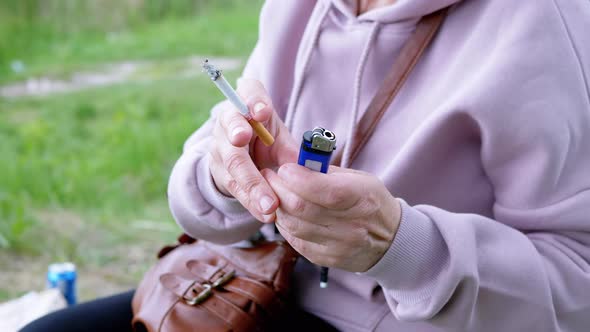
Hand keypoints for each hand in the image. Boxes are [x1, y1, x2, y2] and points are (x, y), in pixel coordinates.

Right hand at [209, 78, 297, 221]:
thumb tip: (312, 170)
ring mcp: (219, 145)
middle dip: (241, 137)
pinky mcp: (219, 170)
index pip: (249, 92)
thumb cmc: (265, 137)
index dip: (254, 101)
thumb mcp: (280, 137)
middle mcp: (228, 119)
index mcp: (248, 101)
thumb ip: (292, 149)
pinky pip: (234, 186)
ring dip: (252, 186)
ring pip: (233, 164)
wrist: (237, 151)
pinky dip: (251, 202)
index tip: (263, 112)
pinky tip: (265, 214)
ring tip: (270, 204)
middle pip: (233, 131)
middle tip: (257, 161)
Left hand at [262, 164, 401, 271]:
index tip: (284, 168)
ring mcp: (338, 246)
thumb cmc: (371, 202)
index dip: (296, 178)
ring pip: (293, 225)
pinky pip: (295, 240)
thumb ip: (327, 172)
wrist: (390, 240)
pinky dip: (285, 224)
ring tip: (273, 193)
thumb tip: (296, 164)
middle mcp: (351, 226)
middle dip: (278, 188)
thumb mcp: (360, 179)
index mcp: (362, 199)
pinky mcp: (326, 260)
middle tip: (268, 176)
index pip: (323, 189)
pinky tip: (284, 212)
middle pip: (301, 208)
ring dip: (277, 206)